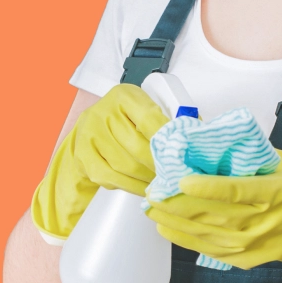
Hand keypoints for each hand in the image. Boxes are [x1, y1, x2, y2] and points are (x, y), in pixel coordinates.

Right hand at [32, 84, 169, 241]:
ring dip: (147, 179)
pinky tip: (143, 186)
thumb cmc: (126, 119)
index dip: (166, 140)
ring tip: (163, 183)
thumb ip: (167, 120)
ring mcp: (90, 135)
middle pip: (137, 147)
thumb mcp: (145, 109)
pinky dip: (131, 185)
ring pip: (125, 165)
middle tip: (176, 175)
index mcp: (124, 96)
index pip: (149, 119)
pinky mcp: (83, 157)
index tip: (181, 154)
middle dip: (159, 165)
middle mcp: (103, 112)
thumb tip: (198, 135)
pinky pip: (111, 178)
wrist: (91, 128)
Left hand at [145, 147, 281, 282]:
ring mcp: (257, 245)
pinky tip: (167, 227)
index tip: (181, 180)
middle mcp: (266, 223)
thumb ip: (246, 155)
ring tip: (152, 208)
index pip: (236, 192)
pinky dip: (186, 238)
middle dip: (178, 205)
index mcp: (278, 193)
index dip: (206, 187)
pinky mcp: (249, 259)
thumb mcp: (280, 161)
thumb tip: (204, 135)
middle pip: (214, 215)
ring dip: (175, 222)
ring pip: (207, 235)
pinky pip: (211, 250)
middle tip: (151, 191)